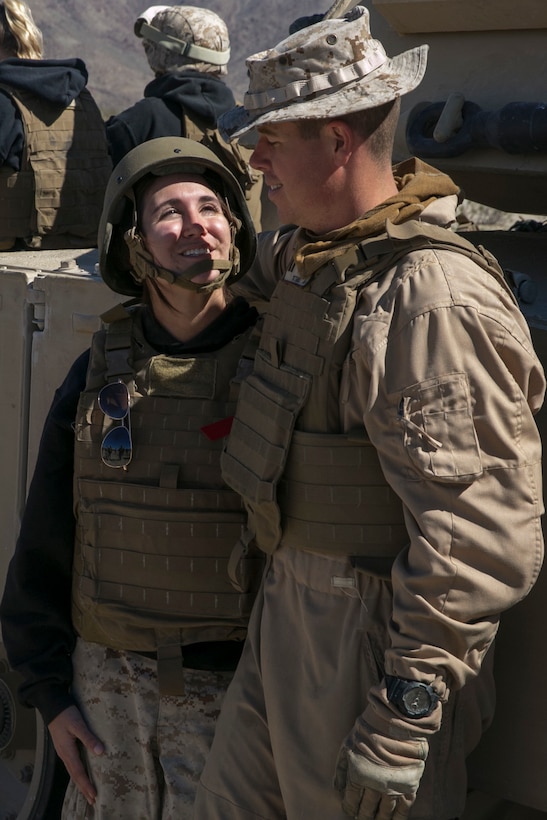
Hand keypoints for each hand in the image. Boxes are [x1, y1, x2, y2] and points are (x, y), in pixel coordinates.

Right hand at [48, 705, 104, 805]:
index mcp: (67, 751)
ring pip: (72, 771)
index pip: (79, 772)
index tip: (94, 795)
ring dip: (81, 782)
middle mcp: (64, 754)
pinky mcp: (64, 746)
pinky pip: (71, 764)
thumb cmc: (66, 714)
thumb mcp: (78, 724)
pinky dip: (77, 773)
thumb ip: (89, 738)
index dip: (87, 784)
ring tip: (88, 791)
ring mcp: (63, 751)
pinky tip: (81, 774)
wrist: (53, 706)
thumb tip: (100, 752)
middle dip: (83, 788)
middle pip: (75, 775)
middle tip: (93, 800)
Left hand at [334, 683, 441, 819]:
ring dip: (379, 818)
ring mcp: (392, 786)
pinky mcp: (408, 785)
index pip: (351, 800)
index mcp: (357, 775)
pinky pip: (403, 808)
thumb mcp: (348, 745)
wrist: (396, 720)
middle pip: (367, 808)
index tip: (350, 811)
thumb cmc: (368, 730)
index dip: (349, 807)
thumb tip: (337, 790)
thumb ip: (341, 769)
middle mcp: (374, 785)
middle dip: (363, 814)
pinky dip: (398, 817)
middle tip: (362, 818)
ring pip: (384, 811)